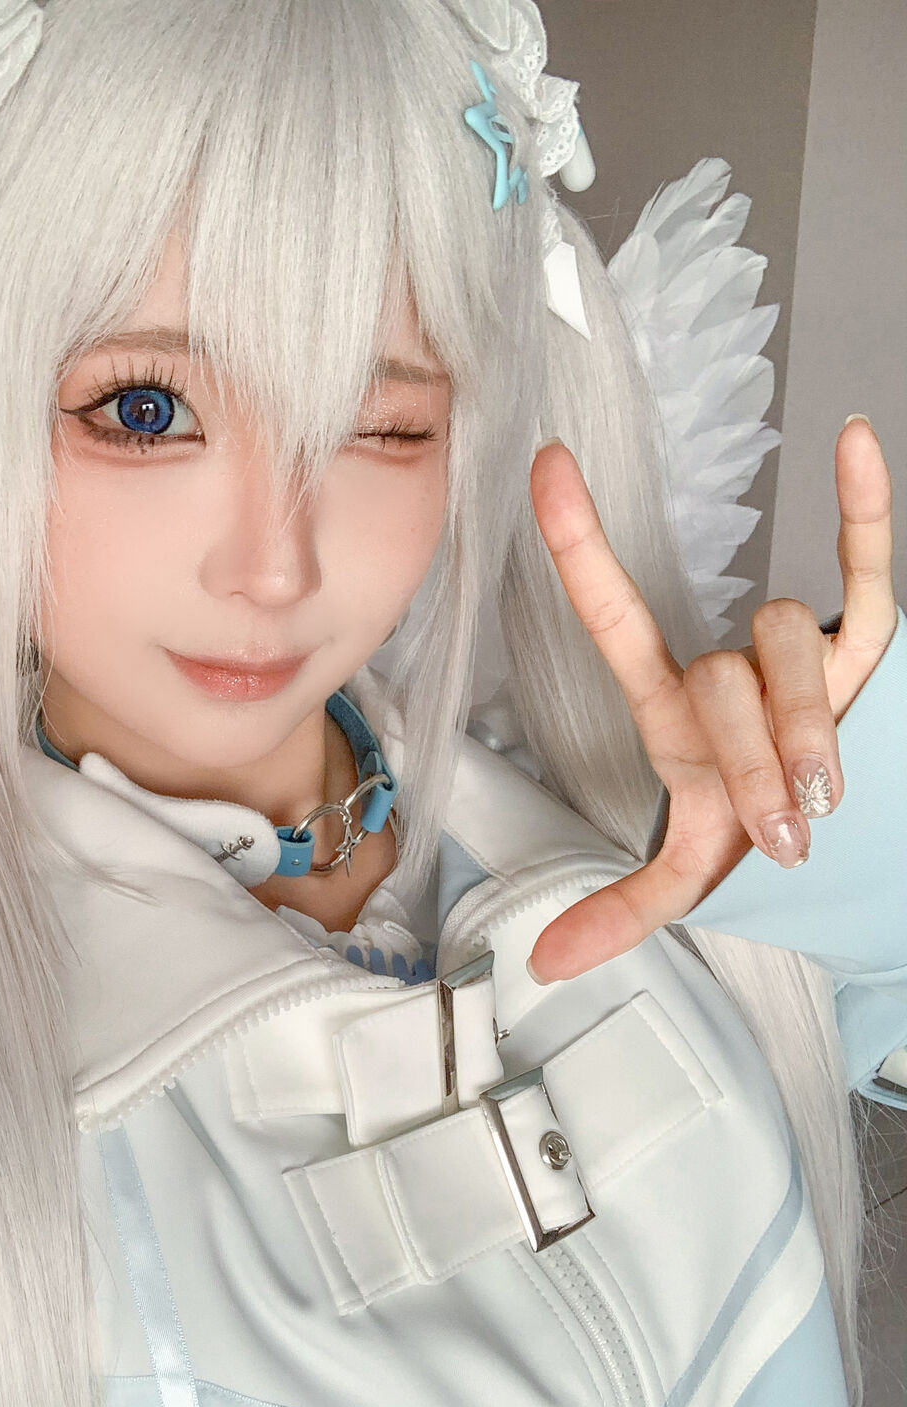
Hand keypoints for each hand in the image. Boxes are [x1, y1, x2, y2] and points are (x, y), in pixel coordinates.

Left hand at [527, 416, 895, 982]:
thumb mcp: (691, 872)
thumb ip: (623, 910)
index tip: (545, 466)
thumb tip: (543, 964)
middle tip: (784, 838)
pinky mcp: (865, 639)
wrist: (843, 837)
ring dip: (809, 728)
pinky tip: (857, 440)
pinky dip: (864, 509)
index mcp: (673, 710)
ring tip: (826, 799)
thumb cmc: (756, 836)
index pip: (615, 617)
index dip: (580, 545)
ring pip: (792, 646)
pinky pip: (865, 568)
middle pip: (724, 676)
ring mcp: (796, 648)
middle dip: (756, 764)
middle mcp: (727, 667)